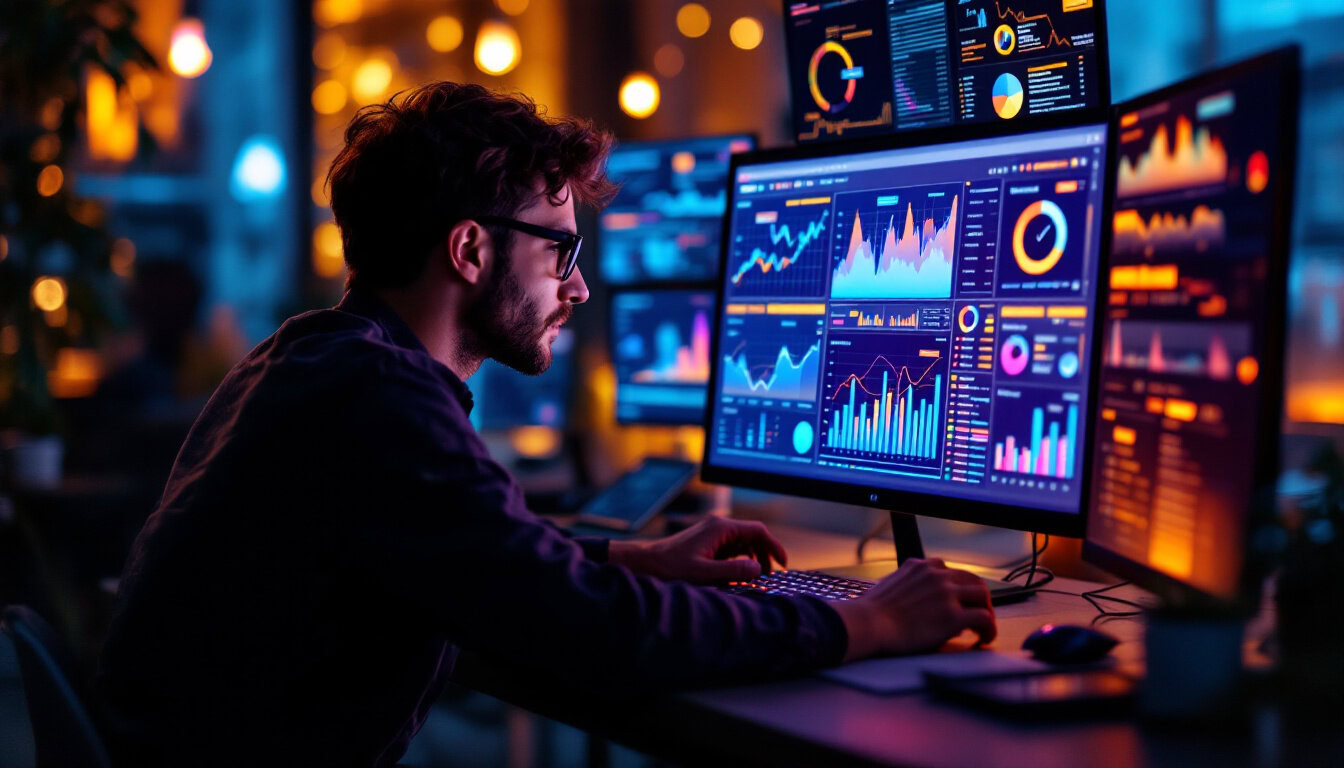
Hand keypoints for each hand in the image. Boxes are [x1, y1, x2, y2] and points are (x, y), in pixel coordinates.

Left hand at [608, 516, 786, 584]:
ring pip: (743, 542)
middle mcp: (718, 526)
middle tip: (768, 576)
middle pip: (753, 536)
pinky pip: (731, 548)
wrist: (646, 563)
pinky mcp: (707, 541)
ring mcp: (712, 532)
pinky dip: (739, 560)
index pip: (758, 531)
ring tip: (754, 578)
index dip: (774, 546)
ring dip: (752, 558)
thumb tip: (758, 570)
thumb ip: (733, 572)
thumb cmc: (670, 567)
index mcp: (720, 528)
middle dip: (764, 555)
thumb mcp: (704, 573)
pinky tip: (737, 576)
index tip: (783, 564)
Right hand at [831, 558, 995, 661]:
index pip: (950, 572)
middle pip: (971, 580)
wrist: (867, 624)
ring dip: (986, 611)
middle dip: (977, 598)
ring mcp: (947, 593)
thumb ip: (909, 586)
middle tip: (977, 614)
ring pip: (982, 595)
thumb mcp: (891, 586)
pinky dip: (989, 629)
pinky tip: (983, 639)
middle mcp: (937, 574)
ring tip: (983, 628)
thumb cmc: (871, 613)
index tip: (958, 601)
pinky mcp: (953, 616)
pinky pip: (984, 618)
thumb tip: (919, 601)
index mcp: (921, 566)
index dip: (958, 588)